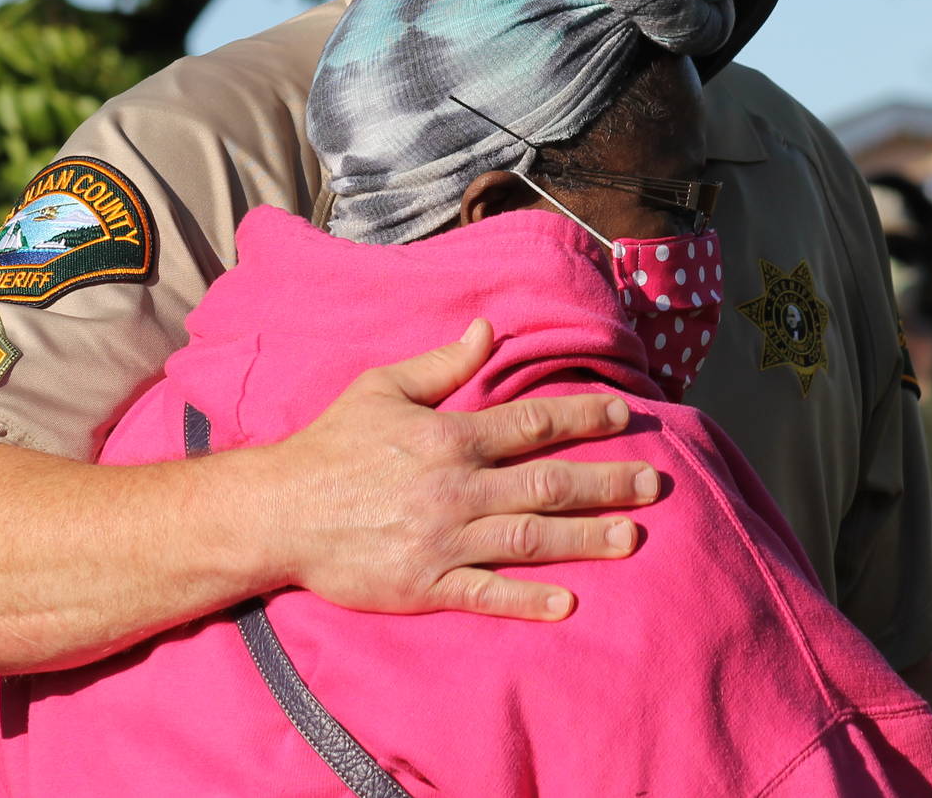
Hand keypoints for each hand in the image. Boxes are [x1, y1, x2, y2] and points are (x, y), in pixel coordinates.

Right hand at [258, 318, 659, 620]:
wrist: (278, 511)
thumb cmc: (330, 445)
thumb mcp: (382, 387)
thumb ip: (442, 365)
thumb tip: (488, 330)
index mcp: (449, 437)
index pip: (532, 423)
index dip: (583, 417)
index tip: (626, 414)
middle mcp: (456, 489)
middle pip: (548, 482)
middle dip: (606, 481)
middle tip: (654, 483)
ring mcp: (443, 541)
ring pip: (530, 538)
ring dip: (586, 538)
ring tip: (633, 538)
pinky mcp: (425, 586)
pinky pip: (485, 594)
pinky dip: (527, 599)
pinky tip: (567, 602)